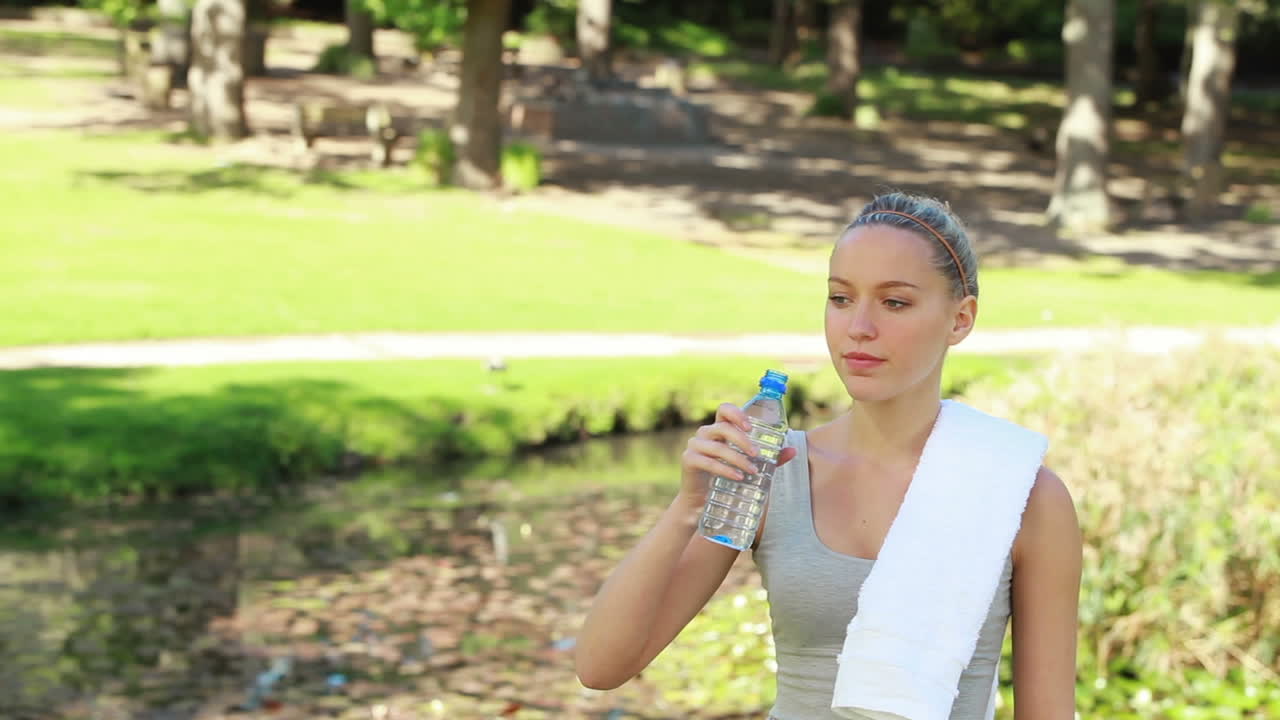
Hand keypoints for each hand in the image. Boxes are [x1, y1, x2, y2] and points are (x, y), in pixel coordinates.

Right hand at [678, 403, 798, 508]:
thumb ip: (770, 458)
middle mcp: (705, 433)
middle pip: (723, 427)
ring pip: (718, 446)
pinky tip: (738, 477)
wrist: (702, 500)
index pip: (725, 410)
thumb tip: (793, 451)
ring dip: (738, 458)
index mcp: (719, 428)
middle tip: (757, 454)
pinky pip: (708, 462)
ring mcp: (695, 445)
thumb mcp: (749, 465)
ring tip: (752, 471)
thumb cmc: (727, 477)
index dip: (737, 414)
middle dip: (743, 440)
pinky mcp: (689, 460)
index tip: (751, 427)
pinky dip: (725, 469)